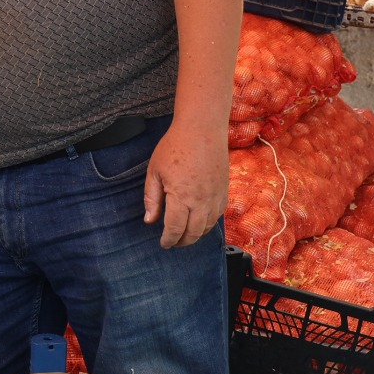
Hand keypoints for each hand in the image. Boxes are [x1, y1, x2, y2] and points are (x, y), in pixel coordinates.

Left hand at [143, 119, 228, 248]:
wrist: (202, 130)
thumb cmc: (175, 147)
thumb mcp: (155, 171)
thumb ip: (152, 198)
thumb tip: (150, 220)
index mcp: (181, 197)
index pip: (175, 229)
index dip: (168, 239)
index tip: (163, 243)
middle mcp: (201, 201)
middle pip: (193, 233)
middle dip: (182, 242)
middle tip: (172, 242)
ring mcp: (215, 197)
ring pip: (207, 227)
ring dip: (195, 235)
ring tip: (185, 235)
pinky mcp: (224, 191)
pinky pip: (218, 216)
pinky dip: (208, 224)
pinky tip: (199, 222)